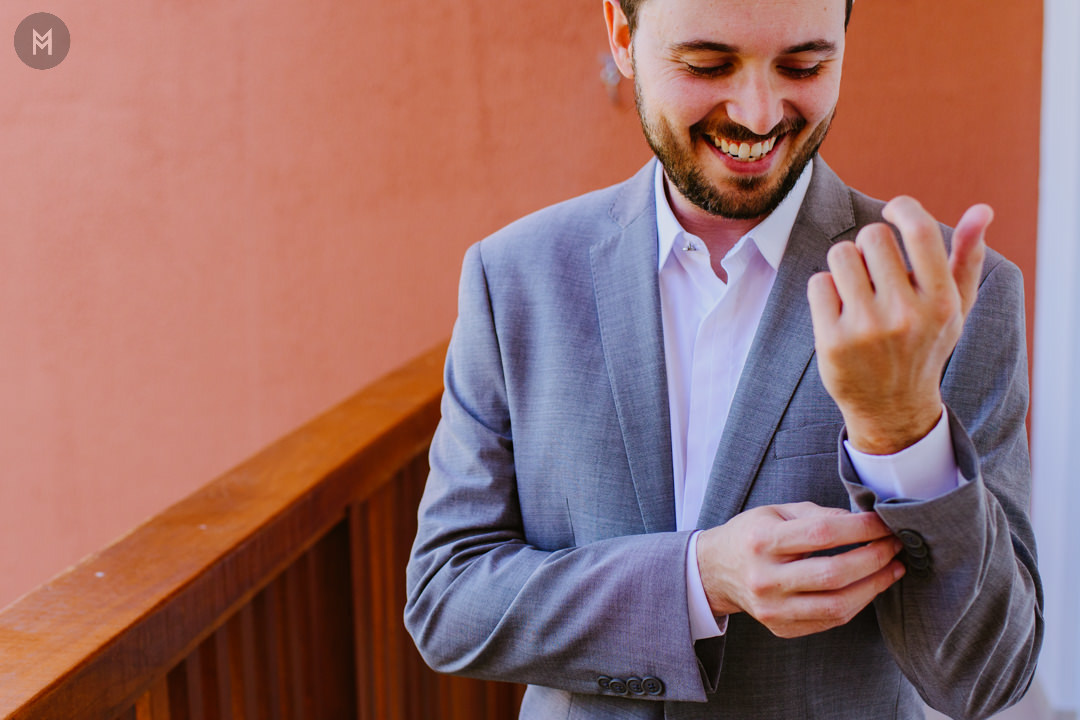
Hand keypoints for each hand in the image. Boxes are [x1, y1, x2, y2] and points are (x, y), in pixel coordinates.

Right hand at [697, 502, 903, 637]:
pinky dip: (857, 603)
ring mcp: (773, 609)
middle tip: (894, 545)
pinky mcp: (781, 628)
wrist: (716, 571)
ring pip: (837, 605)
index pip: (822, 534)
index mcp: (763, 541)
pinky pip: (830, 620)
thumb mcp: (776, 512)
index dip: (861, 529)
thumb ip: (818, 515)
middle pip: (833, 574)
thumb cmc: (751, 536)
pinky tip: (869, 586)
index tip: (884, 523)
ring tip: (892, 569)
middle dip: (874, 558)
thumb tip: (864, 522)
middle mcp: (765, 578)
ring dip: (874, 586)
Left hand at [807, 198, 990, 453]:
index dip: (903, 208)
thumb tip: (981, 210)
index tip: (892, 210)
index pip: (921, 231)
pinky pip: (819, 282)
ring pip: (841, 254)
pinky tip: (839, 311)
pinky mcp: (832, 340)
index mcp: (941, 302)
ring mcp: (867, 328)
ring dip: (845, 264)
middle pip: (872, 236)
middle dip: (870, 246)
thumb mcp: (955, 308)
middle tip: (874, 272)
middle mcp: (905, 314)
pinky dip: (825, 290)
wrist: (892, 406)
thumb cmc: (924, 345)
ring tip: (856, 289)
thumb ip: (967, 258)